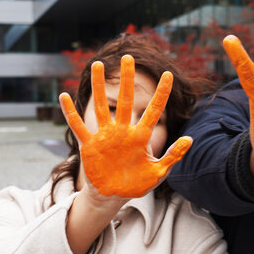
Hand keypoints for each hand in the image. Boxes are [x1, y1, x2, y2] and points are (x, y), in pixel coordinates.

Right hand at [59, 56, 191, 197]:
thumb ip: (173, 156)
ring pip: (101, 106)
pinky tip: (63, 96)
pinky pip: (78, 126)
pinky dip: (70, 112)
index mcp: (140, 136)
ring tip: (97, 64)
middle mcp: (122, 131)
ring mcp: (105, 136)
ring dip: (98, 86)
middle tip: (128, 57)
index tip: (169, 74)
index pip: (154, 110)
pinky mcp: (89, 145)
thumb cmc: (136, 184)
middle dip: (127, 79)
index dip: (162, 93)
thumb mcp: (158, 172)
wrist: (113, 196)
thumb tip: (190, 139)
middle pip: (125, 99)